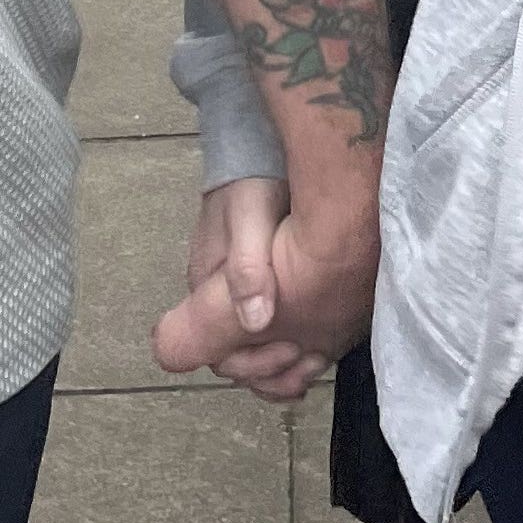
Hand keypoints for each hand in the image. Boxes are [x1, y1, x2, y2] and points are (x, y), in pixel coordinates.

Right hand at [151, 176, 376, 402]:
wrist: (263, 152)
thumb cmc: (252, 182)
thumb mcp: (248, 215)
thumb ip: (247, 266)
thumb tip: (254, 320)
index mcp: (206, 289)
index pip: (216, 350)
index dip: (250, 363)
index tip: (289, 351)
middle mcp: (219, 299)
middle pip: (236, 356)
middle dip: (271, 370)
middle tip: (310, 362)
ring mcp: (241, 295)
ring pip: (254, 350)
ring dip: (283, 368)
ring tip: (316, 365)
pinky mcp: (265, 288)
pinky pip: (270, 335)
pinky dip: (290, 352)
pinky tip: (316, 354)